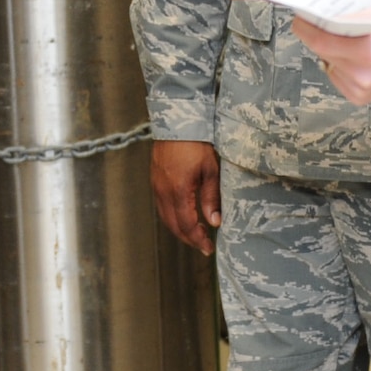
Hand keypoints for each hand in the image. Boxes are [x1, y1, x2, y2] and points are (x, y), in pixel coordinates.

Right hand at [151, 139, 221, 254]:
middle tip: (203, 245)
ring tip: (196, 234)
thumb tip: (214, 222)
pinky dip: (173, 217)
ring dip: (180, 229)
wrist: (177, 122)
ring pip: (166, 217)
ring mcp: (157, 186)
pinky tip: (184, 217)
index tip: (208, 248)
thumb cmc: (196, 143)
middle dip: (189, 238)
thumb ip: (211, 198)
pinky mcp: (155, 181)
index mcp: (178, 191)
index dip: (198, 239)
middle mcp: (163, 192)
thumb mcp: (210, 170)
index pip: (186, 225)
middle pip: (174, 225)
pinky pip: (162, 207)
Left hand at [294, 6, 370, 104]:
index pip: (322, 42)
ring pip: (329, 63)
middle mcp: (363, 75)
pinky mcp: (359, 97)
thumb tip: (322, 13)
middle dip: (319, 34)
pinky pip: (336, 75)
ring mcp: (361, 89)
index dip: (306, 28)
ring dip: (331, 50)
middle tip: (323, 19)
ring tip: (351, 40)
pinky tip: (357, 57)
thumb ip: (352, 16)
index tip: (300, 16)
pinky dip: (340, 64)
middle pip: (324, 51)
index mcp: (370, 52)